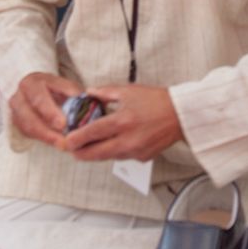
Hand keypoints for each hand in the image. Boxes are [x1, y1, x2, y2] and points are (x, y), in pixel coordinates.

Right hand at [10, 72, 82, 150]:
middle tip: (63, 141)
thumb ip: (74, 94)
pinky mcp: (17, 123)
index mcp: (32, 83)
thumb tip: (87, 102)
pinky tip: (57, 143)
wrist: (39, 91)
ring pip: (28, 128)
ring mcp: (16, 111)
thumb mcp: (66, 86)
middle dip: (46, 131)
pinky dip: (43, 140)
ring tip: (63, 145)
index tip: (63, 124)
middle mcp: (20, 96)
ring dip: (46, 138)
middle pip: (30, 116)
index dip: (50, 112)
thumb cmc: (56, 89)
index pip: (39, 97)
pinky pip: (28, 134)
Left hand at [65, 84, 183, 162]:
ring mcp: (136, 151)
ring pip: (109, 157)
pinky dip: (116, 151)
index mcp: (122, 121)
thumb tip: (89, 93)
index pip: (93, 133)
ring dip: (98, 152)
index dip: (76, 139)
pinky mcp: (143, 157)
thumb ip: (105, 93)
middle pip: (97, 153)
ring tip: (90, 145)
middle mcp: (128, 140)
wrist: (181, 115)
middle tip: (72, 150)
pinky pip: (123, 157)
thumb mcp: (128, 91)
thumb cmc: (157, 101)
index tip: (66, 141)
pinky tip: (115, 142)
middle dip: (81, 154)